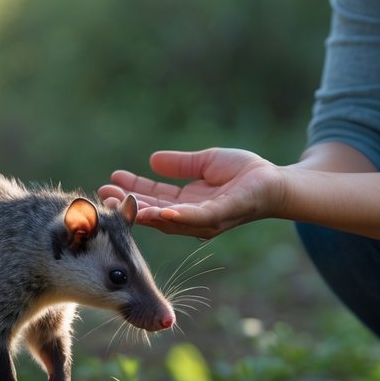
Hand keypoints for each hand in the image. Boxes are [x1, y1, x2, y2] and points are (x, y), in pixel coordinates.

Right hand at [101, 148, 283, 238]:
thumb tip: (153, 160)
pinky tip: (158, 211)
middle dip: (128, 203)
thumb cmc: (245, 173)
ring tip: (119, 199)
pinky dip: (176, 216)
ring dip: (143, 210)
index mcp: (188, 204)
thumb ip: (181, 165)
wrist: (275, 181)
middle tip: (103, 192)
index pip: (154, 199)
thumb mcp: (206, 163)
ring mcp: (206, 220)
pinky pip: (195, 219)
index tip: (111, 181)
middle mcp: (193, 217)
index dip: (132, 191)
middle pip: (154, 213)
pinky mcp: (221, 215)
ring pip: (168, 219)